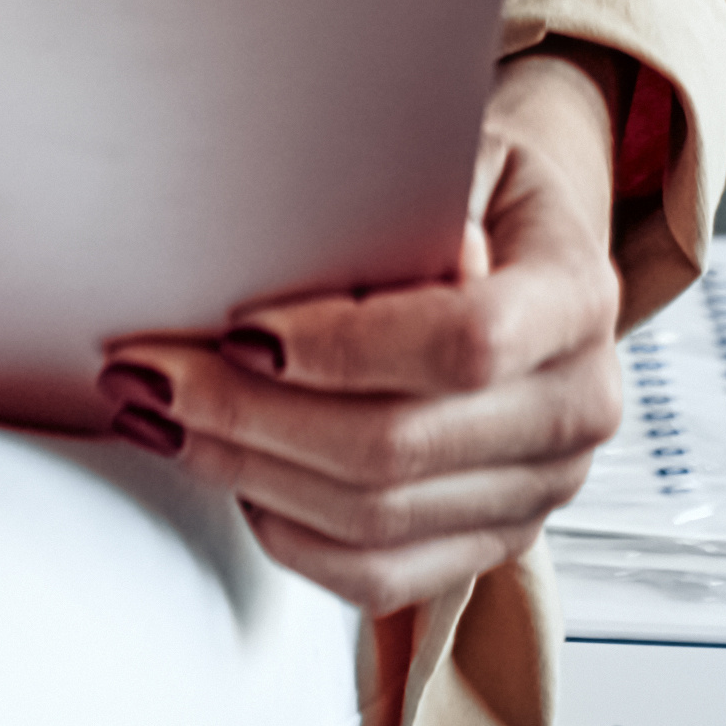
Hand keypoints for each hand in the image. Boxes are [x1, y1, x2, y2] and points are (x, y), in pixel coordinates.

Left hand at [101, 51, 634, 615]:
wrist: (530, 257)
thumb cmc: (478, 192)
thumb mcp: (459, 149)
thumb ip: (415, 192)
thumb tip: (355, 232)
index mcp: (577, 300)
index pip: (464, 343)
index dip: (343, 345)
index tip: (240, 327)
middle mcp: (575, 411)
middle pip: (397, 445)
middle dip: (249, 414)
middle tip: (148, 373)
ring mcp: (538, 493)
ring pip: (374, 520)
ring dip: (246, 471)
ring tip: (159, 419)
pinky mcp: (490, 544)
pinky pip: (377, 576)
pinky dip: (286, 531)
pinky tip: (227, 473)